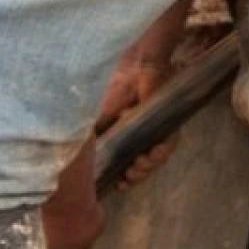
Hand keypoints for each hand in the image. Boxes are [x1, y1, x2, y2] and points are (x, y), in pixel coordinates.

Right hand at [94, 54, 177, 189]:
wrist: (140, 62)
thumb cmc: (120, 84)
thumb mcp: (102, 113)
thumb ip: (94, 133)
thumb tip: (78, 156)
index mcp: (124, 135)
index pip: (125, 163)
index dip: (123, 177)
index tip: (119, 185)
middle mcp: (142, 136)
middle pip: (143, 166)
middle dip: (137, 175)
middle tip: (130, 175)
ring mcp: (156, 130)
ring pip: (157, 159)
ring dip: (149, 166)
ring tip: (141, 162)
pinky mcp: (170, 122)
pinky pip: (170, 143)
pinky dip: (164, 151)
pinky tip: (156, 151)